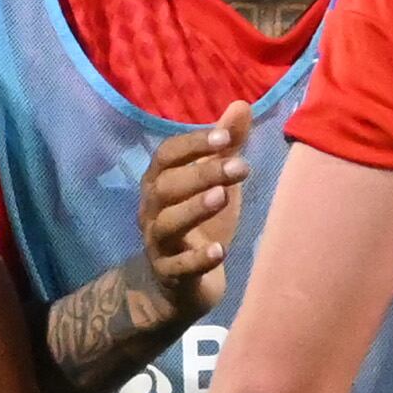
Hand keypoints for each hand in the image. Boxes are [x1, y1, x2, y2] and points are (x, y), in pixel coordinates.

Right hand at [137, 107, 250, 313]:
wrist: (179, 287)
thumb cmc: (200, 226)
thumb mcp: (216, 184)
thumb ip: (226, 148)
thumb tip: (241, 106)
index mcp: (159, 183)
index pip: (166, 156)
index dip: (192, 144)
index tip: (224, 137)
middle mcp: (152, 211)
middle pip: (166, 187)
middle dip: (201, 174)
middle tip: (240, 166)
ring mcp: (157, 245)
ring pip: (167, 225)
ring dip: (194, 209)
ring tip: (222, 197)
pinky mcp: (168, 276)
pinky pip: (177, 268)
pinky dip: (196, 260)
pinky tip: (218, 252)